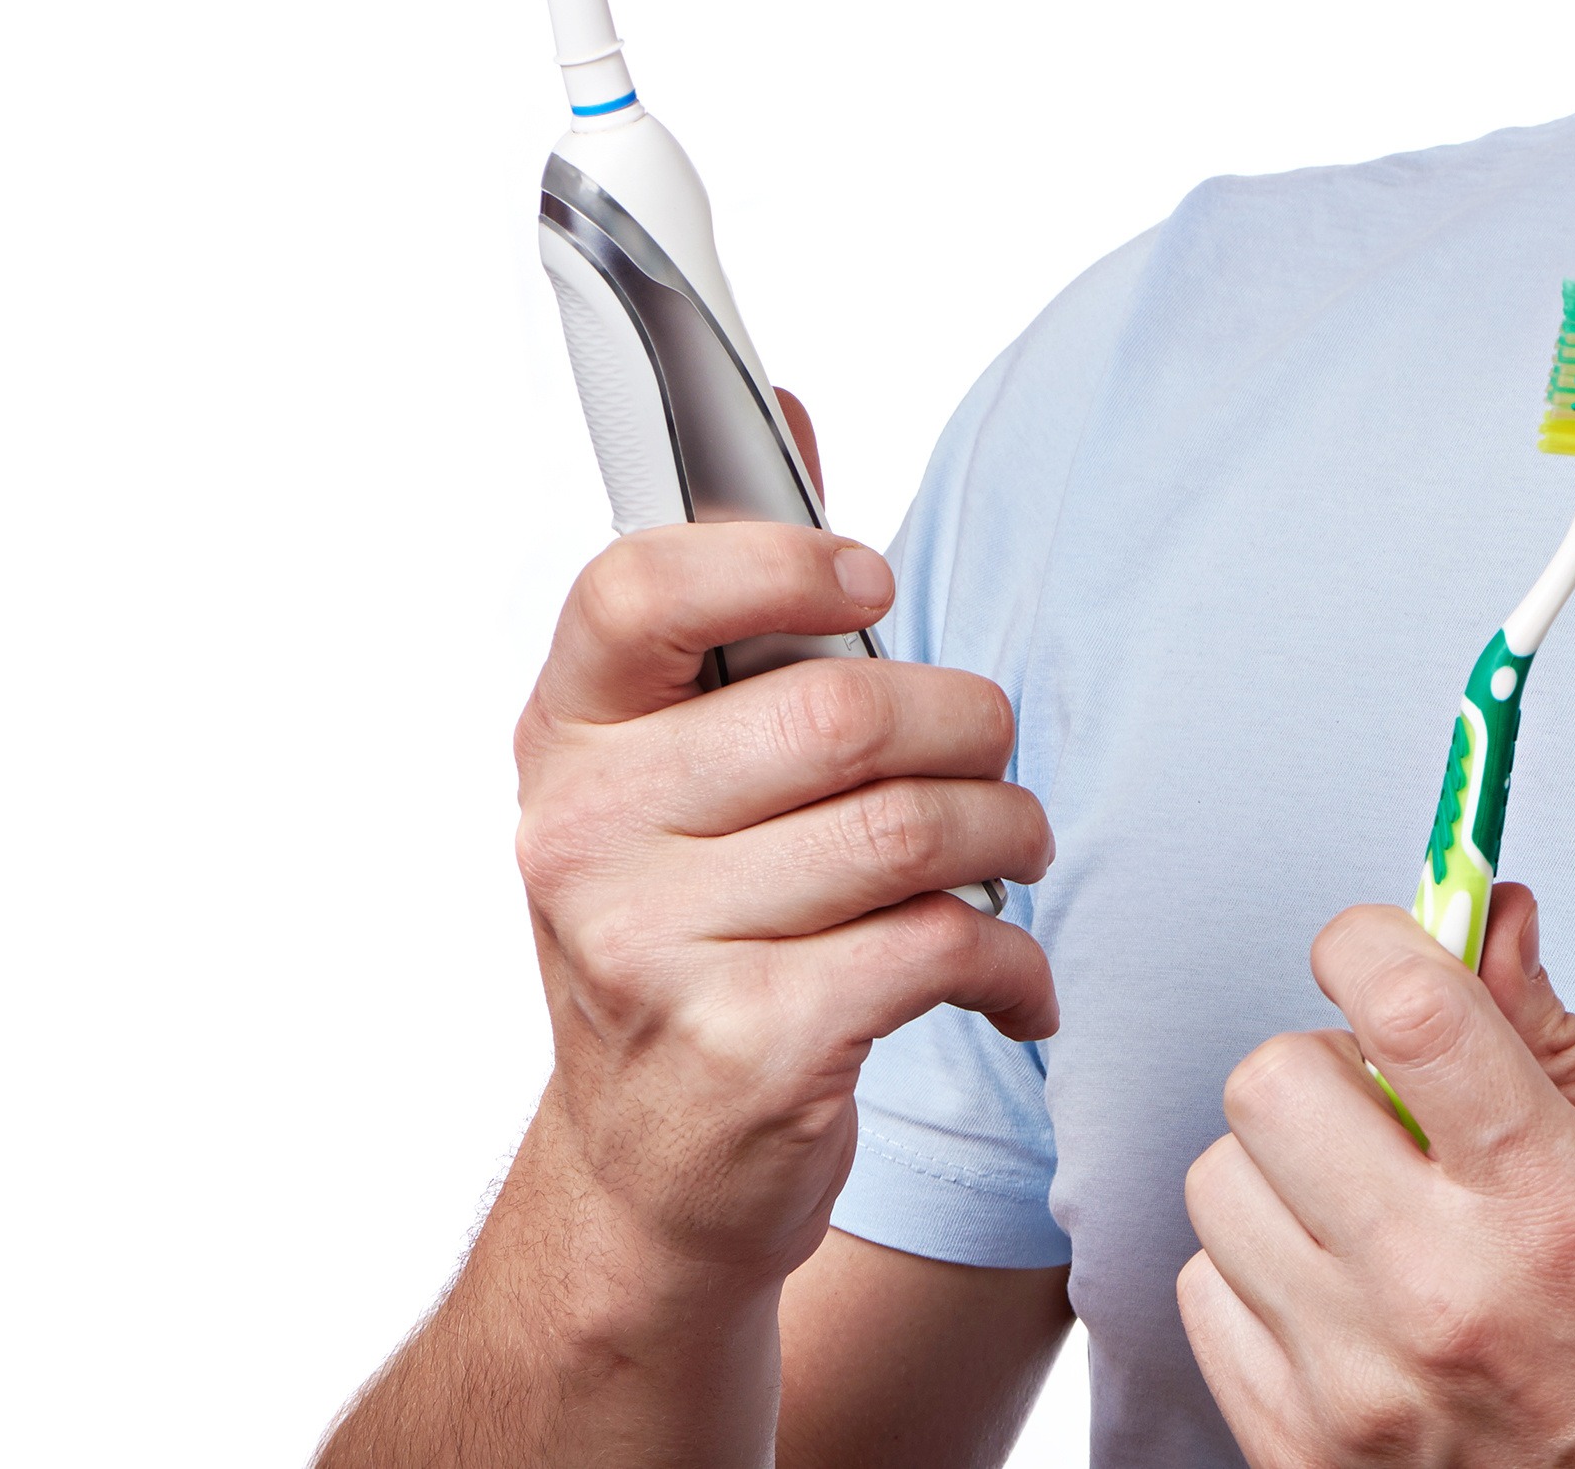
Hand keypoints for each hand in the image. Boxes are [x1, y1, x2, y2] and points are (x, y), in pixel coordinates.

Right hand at [510, 436, 1056, 1301]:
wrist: (652, 1173)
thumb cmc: (693, 934)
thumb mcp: (677, 770)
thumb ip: (737, 599)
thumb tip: (785, 401)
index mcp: (565, 740)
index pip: (638, 590)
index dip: (778, 562)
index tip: (870, 582)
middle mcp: (584, 838)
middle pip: (841, 712)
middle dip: (968, 727)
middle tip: (995, 759)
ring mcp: (650, 948)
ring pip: (910, 829)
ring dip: (1005, 837)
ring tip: (1006, 858)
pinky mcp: (746, 1047)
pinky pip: (939, 946)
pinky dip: (1009, 962)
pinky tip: (1006, 985)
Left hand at [1179, 888, 1574, 1468]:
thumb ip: (1560, 1037)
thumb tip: (1491, 915)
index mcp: (1550, 1202)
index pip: (1406, 1007)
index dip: (1376, 939)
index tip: (1386, 944)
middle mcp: (1440, 1292)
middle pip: (1273, 1084)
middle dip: (1330, 1059)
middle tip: (1390, 1096)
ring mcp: (1357, 1385)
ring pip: (1220, 1185)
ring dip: (1288, 1170)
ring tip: (1372, 1203)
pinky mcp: (1302, 1453)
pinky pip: (1205, 1298)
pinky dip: (1263, 1272)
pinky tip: (1347, 1287)